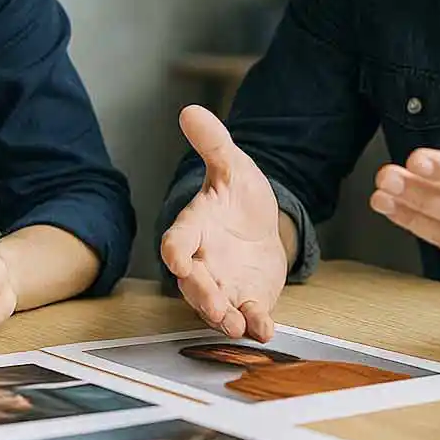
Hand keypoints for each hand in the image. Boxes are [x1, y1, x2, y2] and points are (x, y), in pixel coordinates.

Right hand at [160, 105, 287, 341]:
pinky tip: (264, 328)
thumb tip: (190, 110)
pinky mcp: (247, 300)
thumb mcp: (232, 165)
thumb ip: (213, 143)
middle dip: (202, 295)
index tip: (176, 257)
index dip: (175, 250)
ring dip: (223, 317)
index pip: (177, 240)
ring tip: (233, 325)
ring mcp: (223, 285)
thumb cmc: (237, 197)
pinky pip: (247, 316)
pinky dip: (254, 324)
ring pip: (216, 306)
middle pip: (193, 282)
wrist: (261, 226)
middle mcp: (203, 261)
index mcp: (194, 228)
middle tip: (213, 305)